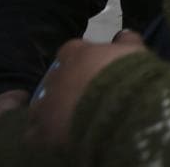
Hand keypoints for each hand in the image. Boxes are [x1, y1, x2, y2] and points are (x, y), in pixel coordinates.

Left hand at [25, 30, 146, 145]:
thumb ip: (127, 42)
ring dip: (54, 108)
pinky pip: (34, 132)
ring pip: (41, 104)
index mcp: (76, 53)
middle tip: (86, 94)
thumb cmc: (129, 76)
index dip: (82, 58)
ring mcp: (46, 103)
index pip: (71, 50)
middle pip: (56, 77)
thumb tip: (123, 34)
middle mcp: (56, 75)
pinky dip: (43, 132)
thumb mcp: (135, 53)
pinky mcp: (43, 130)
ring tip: (72, 117)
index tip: (94, 65)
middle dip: (67, 84)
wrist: (121, 110)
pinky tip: (57, 134)